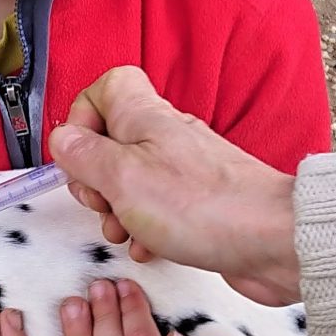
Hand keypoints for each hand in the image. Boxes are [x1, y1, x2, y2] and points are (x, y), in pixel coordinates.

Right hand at [49, 66, 302, 304]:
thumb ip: (84, 156)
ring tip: (125, 232)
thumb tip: (62, 139)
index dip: (82, 117)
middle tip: (101, 201)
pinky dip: (147, 230)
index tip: (78, 156)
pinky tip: (150, 248)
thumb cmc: (204, 206)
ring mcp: (185, 172)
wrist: (273, 242)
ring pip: (132, 183)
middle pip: (111, 141)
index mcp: (145, 118)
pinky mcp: (199, 205)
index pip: (106, 87)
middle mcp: (166, 138)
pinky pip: (158, 212)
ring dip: (118, 211)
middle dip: (94, 178)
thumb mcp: (122, 178)